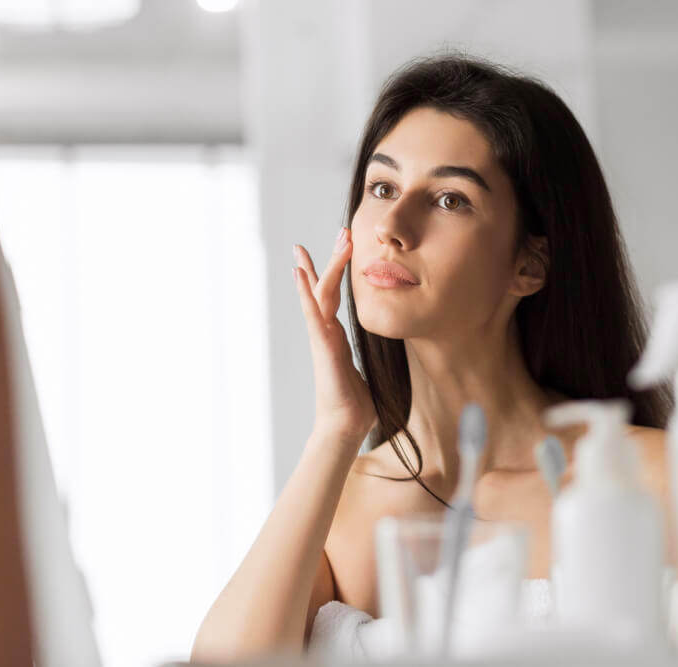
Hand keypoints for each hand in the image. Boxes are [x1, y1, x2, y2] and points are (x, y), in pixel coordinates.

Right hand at [293, 227, 376, 446]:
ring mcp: (321, 338)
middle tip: (343, 231)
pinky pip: (312, 314)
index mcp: (336, 336)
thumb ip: (366, 355)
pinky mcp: (322, 347)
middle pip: (325, 288)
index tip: (344, 246)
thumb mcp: (366, 369)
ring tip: (313, 243)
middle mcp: (326, 332)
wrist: (345, 426)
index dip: (335, 271)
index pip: (333, 296)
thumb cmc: (355, 404)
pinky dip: (306, 293)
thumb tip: (378, 350)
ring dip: (320, 267)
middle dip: (332, 259)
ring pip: (320, 295)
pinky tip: (299, 274)